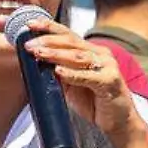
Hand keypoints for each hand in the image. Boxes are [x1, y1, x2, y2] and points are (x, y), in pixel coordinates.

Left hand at [16, 18, 147, 147]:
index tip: (29, 25)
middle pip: (71, 42)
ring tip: (38, 54)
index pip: (68, 34)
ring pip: (78, 56)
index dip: (49, 27)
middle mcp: (100, 54)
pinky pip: (88, 76)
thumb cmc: (95, 102)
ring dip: (56, 54)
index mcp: (91, 51)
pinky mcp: (110, 81)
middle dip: (47, 41)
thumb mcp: (71, 86)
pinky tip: (58, 71)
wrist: (119, 122)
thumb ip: (58, 73)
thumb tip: (35, 64)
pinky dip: (72, 73)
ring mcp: (107, 66)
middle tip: (29, 45)